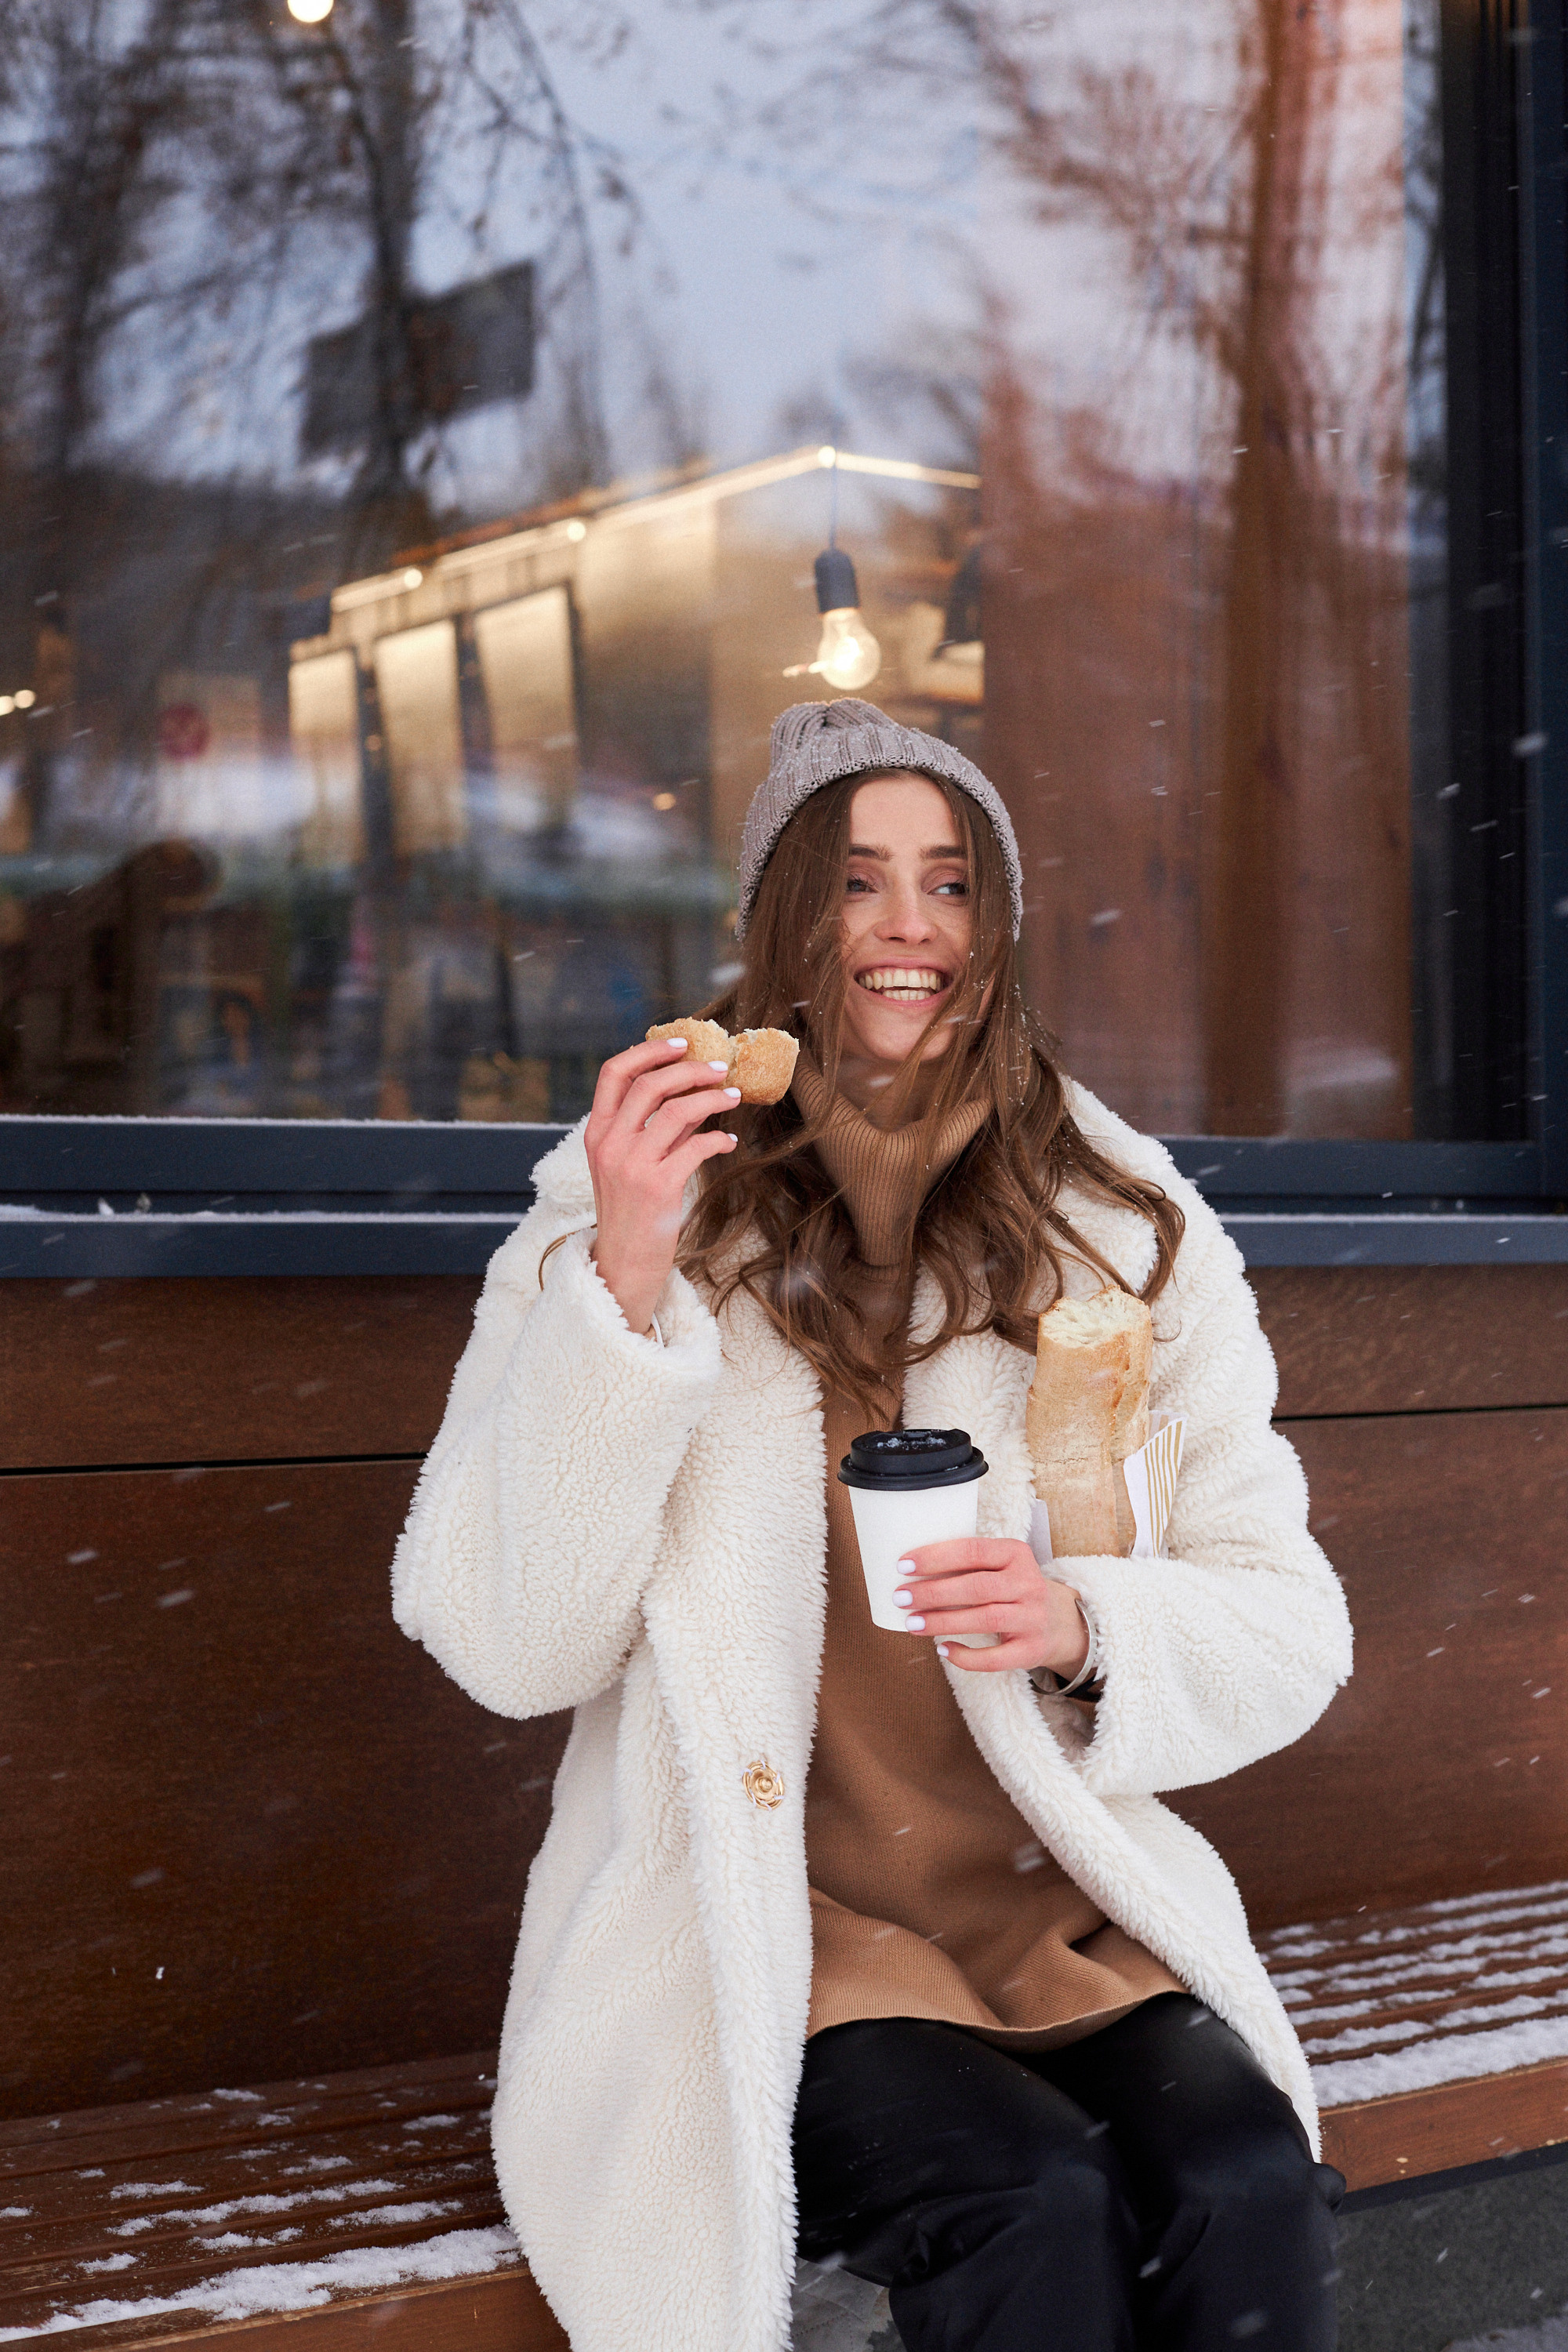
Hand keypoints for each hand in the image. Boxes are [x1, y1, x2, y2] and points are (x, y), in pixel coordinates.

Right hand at [584, 1037, 738, 1335]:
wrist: (623, 1264)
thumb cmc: (630, 1212)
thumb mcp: (626, 1164)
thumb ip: (649, 1127)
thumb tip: (688, 1091)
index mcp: (597, 1132)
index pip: (614, 1073)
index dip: (648, 1050)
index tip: (680, 1043)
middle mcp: (609, 1144)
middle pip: (651, 1084)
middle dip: (691, 1069)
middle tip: (719, 1068)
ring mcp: (632, 1164)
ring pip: (678, 1110)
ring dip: (713, 1098)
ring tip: (733, 1096)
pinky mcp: (659, 1186)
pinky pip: (697, 1146)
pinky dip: (719, 1138)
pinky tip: (729, 1142)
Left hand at [892, 1538, 1090, 1677]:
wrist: (1060, 1622)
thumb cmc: (1013, 1589)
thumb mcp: (1001, 1566)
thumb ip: (968, 1565)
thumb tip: (911, 1572)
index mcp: (1016, 1554)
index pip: (973, 1550)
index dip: (936, 1557)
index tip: (903, 1565)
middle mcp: (1029, 1583)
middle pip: (976, 1587)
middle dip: (933, 1592)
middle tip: (900, 1597)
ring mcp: (1033, 1618)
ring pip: (984, 1619)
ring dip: (943, 1622)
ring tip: (912, 1623)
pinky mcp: (1032, 1650)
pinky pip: (995, 1658)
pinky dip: (966, 1656)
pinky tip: (942, 1650)